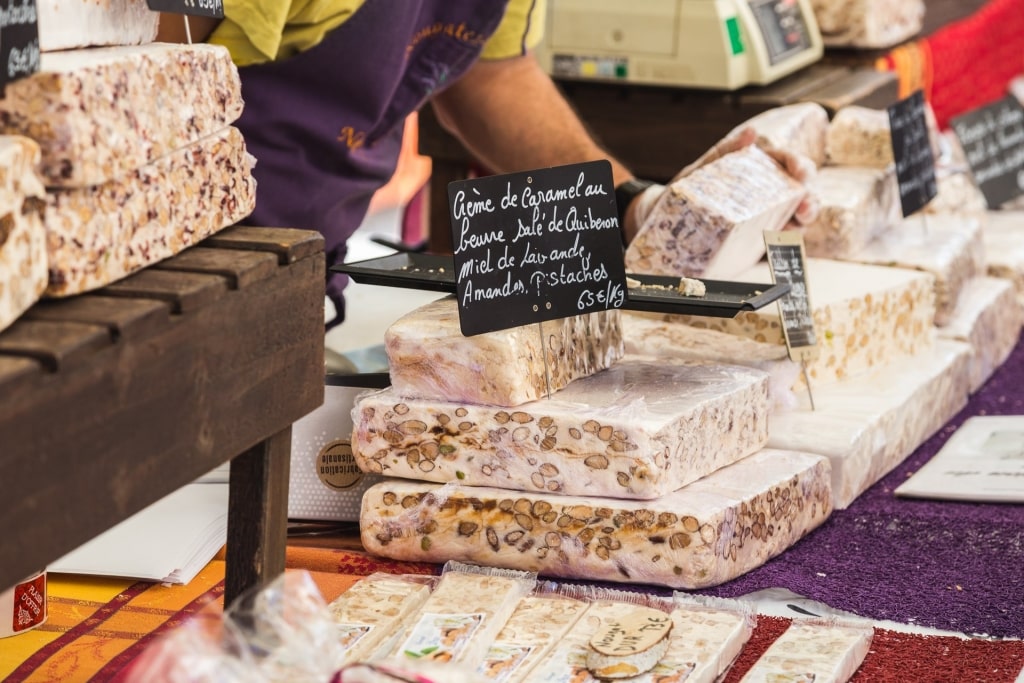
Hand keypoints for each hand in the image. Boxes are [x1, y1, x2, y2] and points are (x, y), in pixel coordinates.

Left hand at [630, 126, 818, 232]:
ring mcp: (763, 215)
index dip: (798, 163)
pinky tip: (787, 238)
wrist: (660, 225)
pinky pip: (779, 237)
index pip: (783, 161)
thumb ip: (724, 153)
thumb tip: (751, 133)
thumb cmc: (682, 193)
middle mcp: (764, 191)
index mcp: (753, 169)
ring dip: (804, 218)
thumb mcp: (700, 171)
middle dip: (809, 196)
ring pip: (796, 213)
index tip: (800, 172)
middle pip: (798, 189)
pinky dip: (788, 238)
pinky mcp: (756, 238)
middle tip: (805, 208)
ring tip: (800, 223)